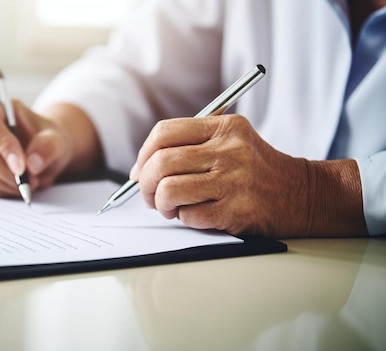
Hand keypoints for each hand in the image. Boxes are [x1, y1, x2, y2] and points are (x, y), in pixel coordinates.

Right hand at [0, 96, 77, 196]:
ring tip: (27, 185)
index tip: (21, 167)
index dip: (2, 143)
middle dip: (3, 168)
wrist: (43, 154)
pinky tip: (16, 187)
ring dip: (2, 181)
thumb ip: (48, 147)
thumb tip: (32, 164)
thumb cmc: (46, 140)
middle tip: (29, 181)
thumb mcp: (56, 139)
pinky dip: (0, 190)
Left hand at [129, 114, 365, 236]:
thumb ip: (192, 144)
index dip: (144, 153)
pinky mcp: (236, 210)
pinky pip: (189, 216)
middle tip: (148, 195)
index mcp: (224, 127)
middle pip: (161, 163)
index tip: (141, 171)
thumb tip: (142, 168)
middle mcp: (229, 151)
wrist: (302, 194)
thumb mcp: (233, 140)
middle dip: (146, 184)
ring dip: (161, 204)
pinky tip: (195, 215)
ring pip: (169, 190)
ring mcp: (233, 181)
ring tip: (170, 207)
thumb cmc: (257, 170)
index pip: (165, 133)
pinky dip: (184, 218)